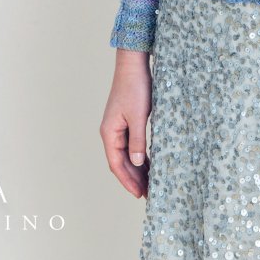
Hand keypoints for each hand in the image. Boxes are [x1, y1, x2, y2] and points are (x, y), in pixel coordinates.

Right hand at [100, 48, 151, 198]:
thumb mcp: (138, 117)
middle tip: (148, 194)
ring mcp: (118, 127)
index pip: (116, 164)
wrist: (133, 65)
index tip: (139, 194)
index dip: (127, 181)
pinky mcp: (127, 121)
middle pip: (121, 162)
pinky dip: (140, 156)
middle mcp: (111, 132)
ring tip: (150, 183)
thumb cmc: (135, 88)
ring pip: (127, 155)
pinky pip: (132, 145)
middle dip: (134, 178)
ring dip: (137, 169)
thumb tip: (137, 164)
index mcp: (109, 133)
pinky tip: (149, 164)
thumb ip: (138, 141)